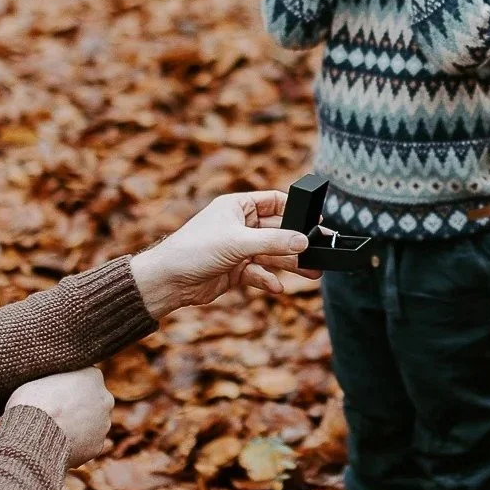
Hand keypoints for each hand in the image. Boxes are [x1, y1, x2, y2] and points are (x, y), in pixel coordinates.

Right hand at [6, 367, 115, 466]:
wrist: (33, 437)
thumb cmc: (32, 404)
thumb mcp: (39, 379)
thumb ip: (54, 380)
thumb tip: (50, 384)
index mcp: (92, 376)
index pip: (84, 377)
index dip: (67, 385)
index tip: (54, 392)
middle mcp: (105, 399)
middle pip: (91, 401)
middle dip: (77, 406)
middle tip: (55, 413)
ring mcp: (104, 424)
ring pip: (91, 424)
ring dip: (77, 426)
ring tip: (54, 431)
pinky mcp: (97, 446)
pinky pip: (86, 444)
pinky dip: (75, 445)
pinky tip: (59, 445)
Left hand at [130, 191, 310, 317]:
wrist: (168, 281)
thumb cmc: (194, 250)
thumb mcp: (238, 242)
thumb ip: (274, 241)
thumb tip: (304, 241)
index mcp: (237, 207)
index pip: (273, 202)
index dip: (295, 210)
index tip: (315, 220)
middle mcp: (239, 225)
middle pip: (277, 231)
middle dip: (297, 243)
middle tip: (321, 252)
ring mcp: (238, 249)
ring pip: (272, 254)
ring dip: (290, 264)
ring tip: (312, 273)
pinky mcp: (235, 270)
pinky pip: (259, 273)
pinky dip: (268, 280)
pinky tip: (277, 287)